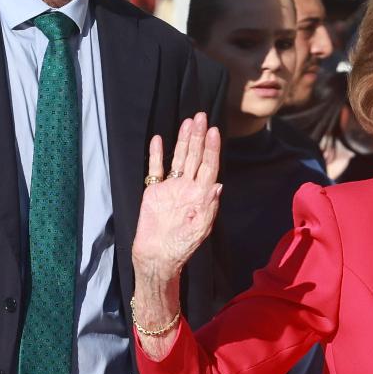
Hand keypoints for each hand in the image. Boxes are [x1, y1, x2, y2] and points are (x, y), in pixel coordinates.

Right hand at [131, 112, 222, 286]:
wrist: (157, 257)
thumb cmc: (182, 246)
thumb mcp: (201, 228)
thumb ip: (209, 205)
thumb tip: (218, 184)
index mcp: (202, 195)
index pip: (209, 166)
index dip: (212, 149)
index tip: (214, 131)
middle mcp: (188, 188)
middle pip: (195, 157)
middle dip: (199, 137)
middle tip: (201, 116)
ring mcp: (171, 188)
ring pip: (178, 159)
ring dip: (183, 141)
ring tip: (188, 122)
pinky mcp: (153, 192)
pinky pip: (155, 170)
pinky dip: (156, 155)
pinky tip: (158, 140)